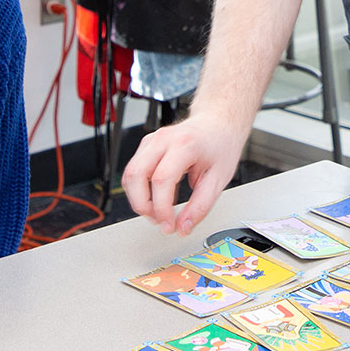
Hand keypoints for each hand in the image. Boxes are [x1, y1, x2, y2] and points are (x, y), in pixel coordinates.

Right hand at [120, 112, 249, 235]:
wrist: (217, 123)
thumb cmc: (220, 145)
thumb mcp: (219, 179)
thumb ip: (201, 206)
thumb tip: (183, 227)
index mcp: (185, 144)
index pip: (162, 179)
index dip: (161, 208)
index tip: (168, 226)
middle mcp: (163, 139)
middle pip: (136, 175)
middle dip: (142, 205)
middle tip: (160, 221)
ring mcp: (152, 140)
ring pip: (129, 174)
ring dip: (138, 199)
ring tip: (158, 212)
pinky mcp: (146, 145)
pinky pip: (132, 171)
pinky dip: (138, 190)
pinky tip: (154, 199)